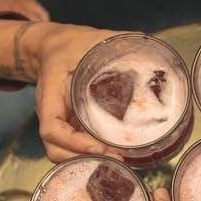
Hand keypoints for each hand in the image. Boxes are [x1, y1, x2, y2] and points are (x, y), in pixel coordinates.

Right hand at [0, 21, 122, 161]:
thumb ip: (120, 41)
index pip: (52, 128)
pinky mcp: (68, 125)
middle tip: (119, 158)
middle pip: (54, 148)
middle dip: (84, 158)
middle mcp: (50, 112)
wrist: (52, 47)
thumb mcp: (92, 39)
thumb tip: (150, 43)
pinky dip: (88, 156)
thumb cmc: (71, 44)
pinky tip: (112, 155)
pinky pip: (71, 148)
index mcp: (51, 92)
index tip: (100, 146)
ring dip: (86, 161)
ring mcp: (58, 121)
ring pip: (61, 152)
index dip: (74, 142)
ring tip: (118, 160)